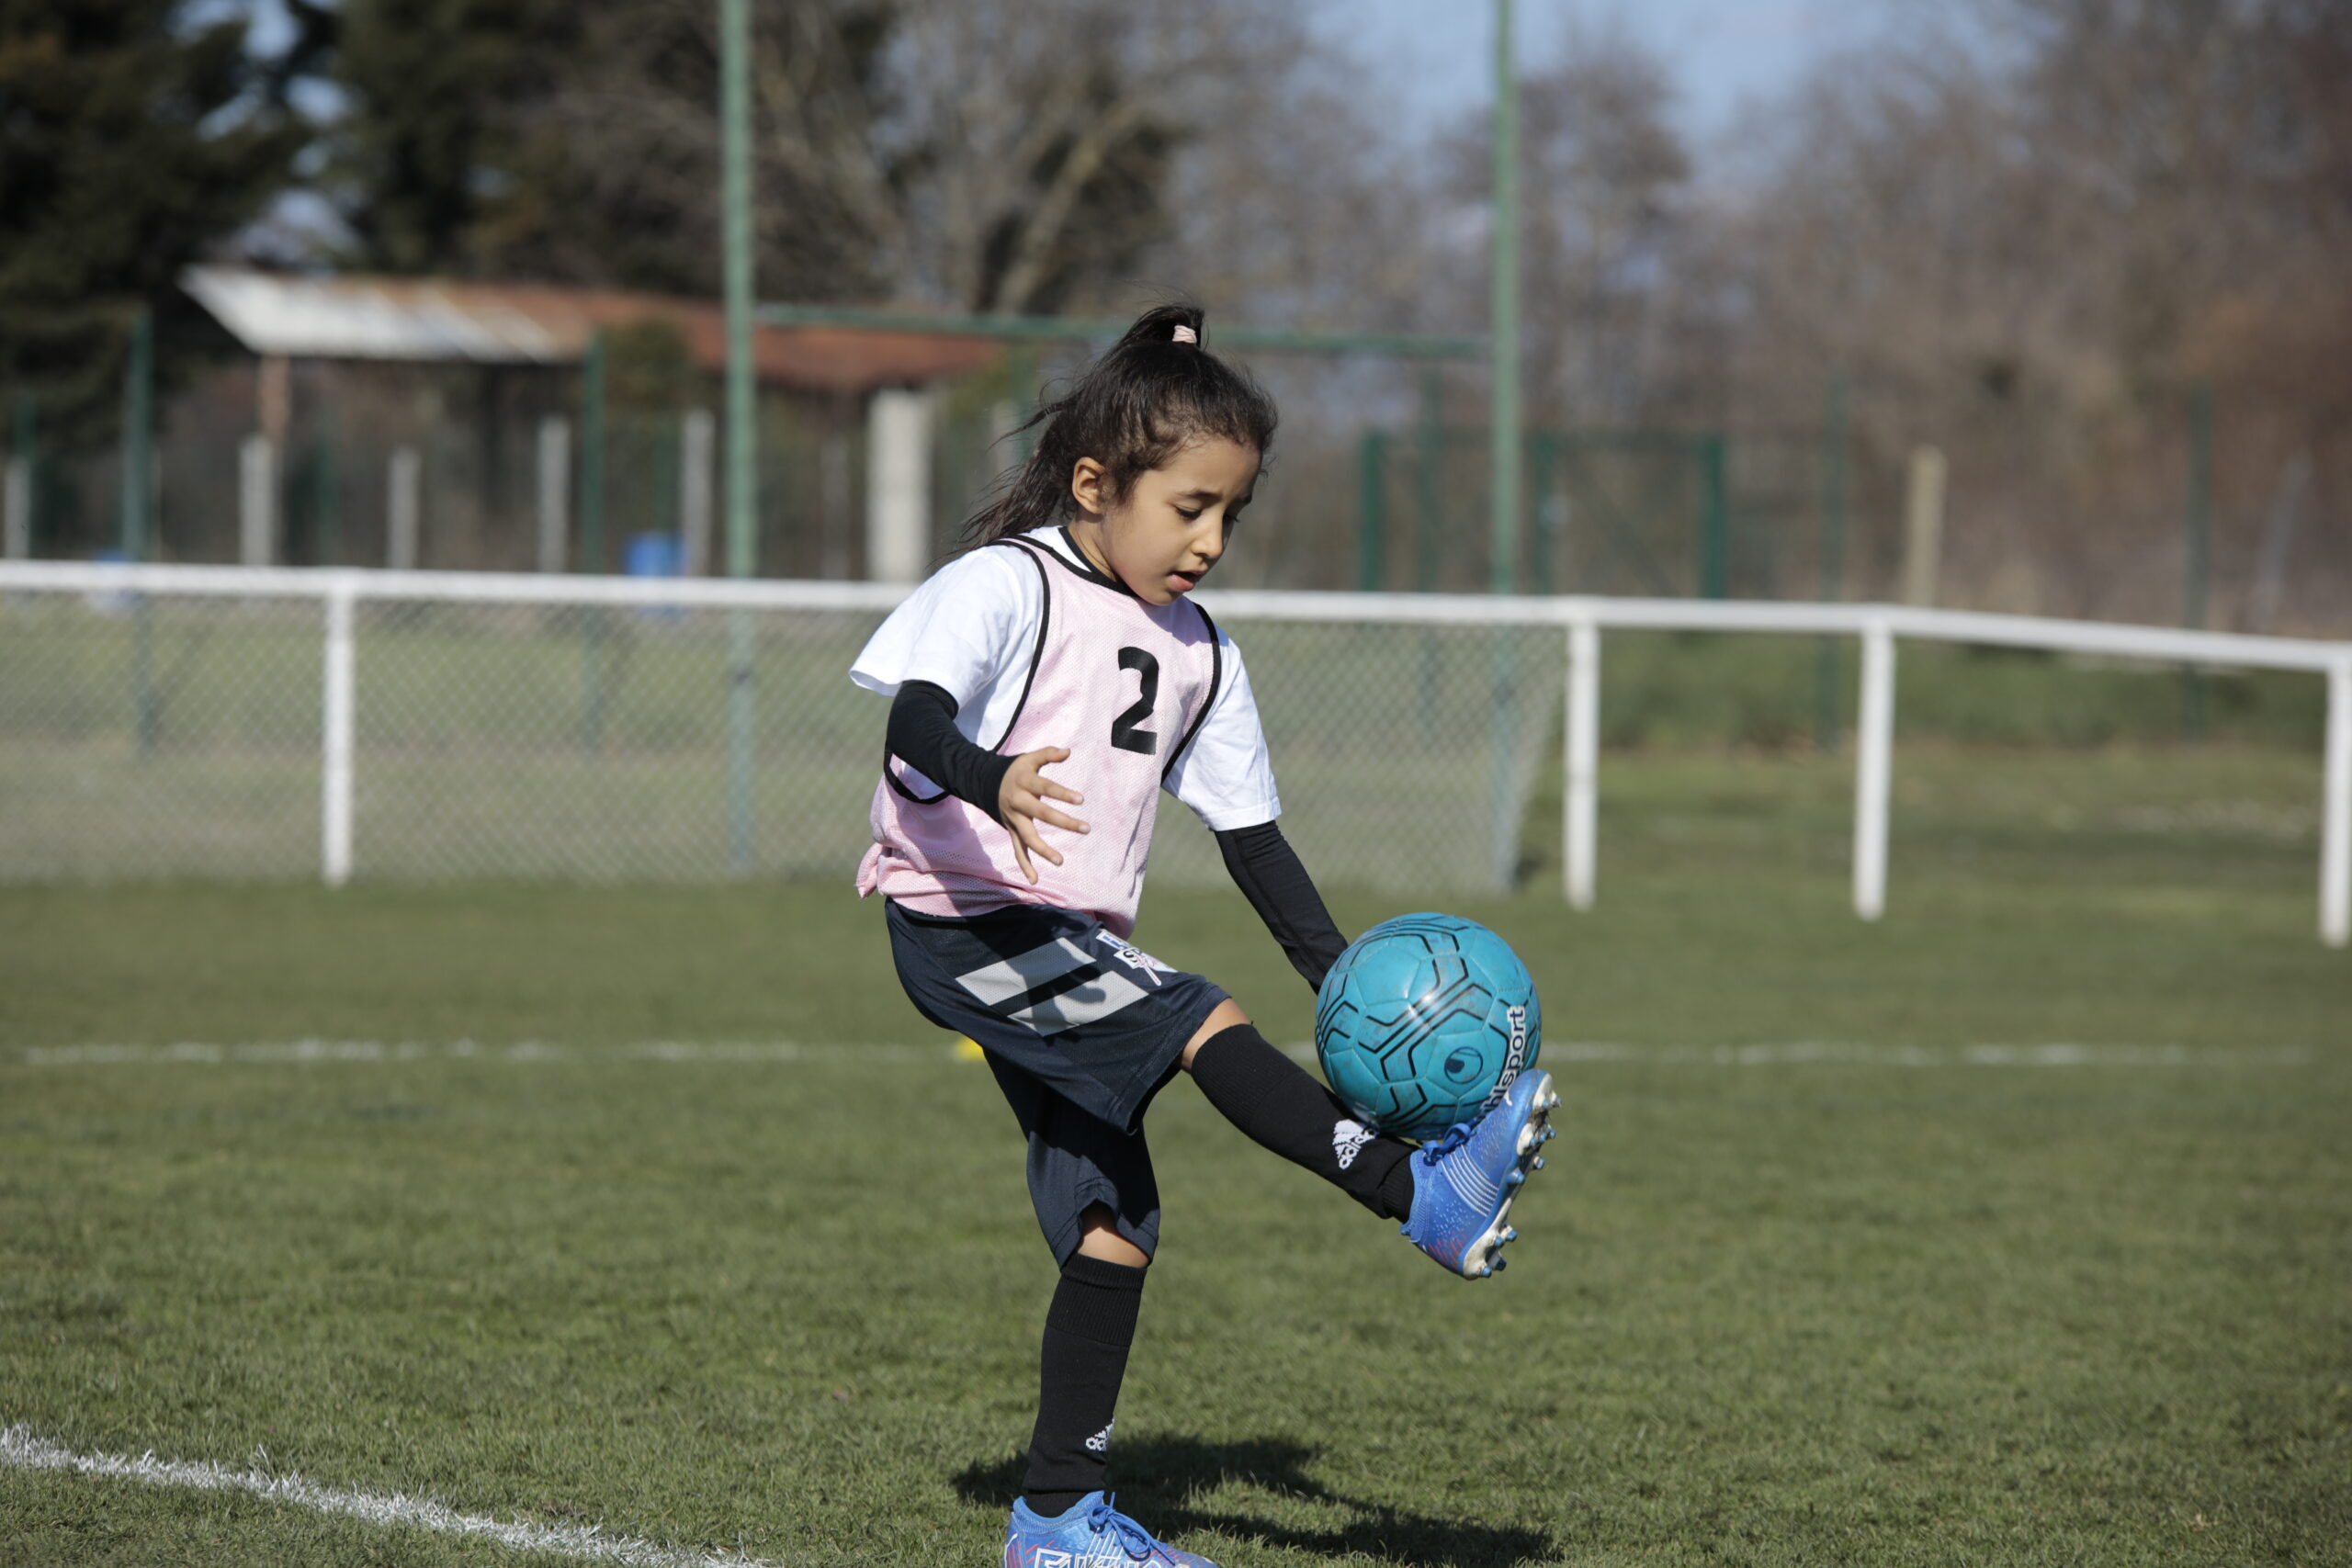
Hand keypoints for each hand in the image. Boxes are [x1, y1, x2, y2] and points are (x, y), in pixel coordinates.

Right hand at [1000, 746, 1087, 884]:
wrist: (984, 782)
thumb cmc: (1015, 770)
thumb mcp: (1028, 758)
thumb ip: (1047, 754)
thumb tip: (1068, 751)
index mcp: (1024, 783)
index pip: (1046, 788)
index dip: (1062, 793)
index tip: (1081, 800)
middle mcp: (1018, 803)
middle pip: (1042, 814)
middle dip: (1064, 822)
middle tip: (1086, 828)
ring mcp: (1013, 819)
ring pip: (1028, 838)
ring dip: (1043, 850)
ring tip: (1060, 861)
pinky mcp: (1011, 830)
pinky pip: (1018, 850)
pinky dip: (1025, 865)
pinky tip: (1034, 880)